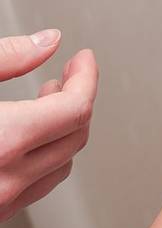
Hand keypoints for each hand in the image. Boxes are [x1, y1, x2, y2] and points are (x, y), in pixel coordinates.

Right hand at [0, 30, 97, 221]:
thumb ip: (5, 58)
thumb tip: (47, 41)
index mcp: (2, 141)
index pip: (76, 108)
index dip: (86, 78)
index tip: (84, 60)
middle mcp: (6, 179)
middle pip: (75, 136)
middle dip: (76, 101)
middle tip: (64, 76)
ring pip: (61, 165)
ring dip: (61, 131)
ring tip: (43, 103)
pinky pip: (36, 186)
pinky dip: (41, 158)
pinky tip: (25, 138)